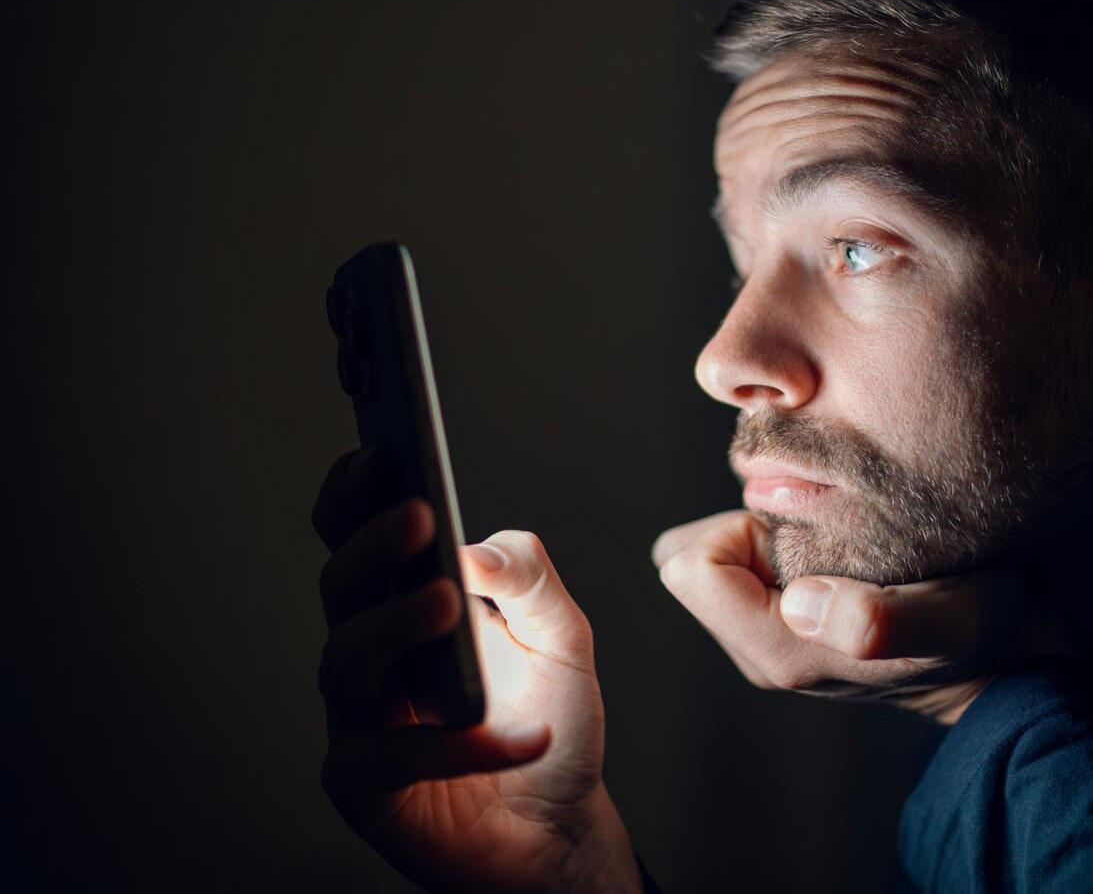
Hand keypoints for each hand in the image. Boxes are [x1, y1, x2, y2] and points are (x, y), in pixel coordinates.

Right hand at [312, 449, 639, 893]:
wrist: (557, 826)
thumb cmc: (550, 719)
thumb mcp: (563, 638)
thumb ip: (530, 580)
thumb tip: (475, 547)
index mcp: (407, 603)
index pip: (360, 537)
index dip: (356, 495)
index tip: (380, 452)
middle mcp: (372, 653)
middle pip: (343, 588)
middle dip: (372, 546)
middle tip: (416, 514)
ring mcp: (359, 718)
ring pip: (347, 660)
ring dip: (396, 625)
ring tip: (448, 601)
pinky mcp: (364, 786)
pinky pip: (391, 758)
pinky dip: (458, 744)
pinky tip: (520, 735)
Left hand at [652, 511, 1066, 722]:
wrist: (1007, 657)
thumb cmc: (981, 631)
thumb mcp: (952, 619)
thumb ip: (878, 620)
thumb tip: (800, 604)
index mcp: (777, 649)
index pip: (688, 565)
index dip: (737, 525)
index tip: (803, 517)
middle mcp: (761, 648)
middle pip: (695, 557)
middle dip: (743, 521)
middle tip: (817, 515)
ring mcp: (773, 635)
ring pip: (723, 555)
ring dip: (764, 527)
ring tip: (836, 525)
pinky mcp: (790, 618)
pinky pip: (748, 561)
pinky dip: (781, 537)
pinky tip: (840, 537)